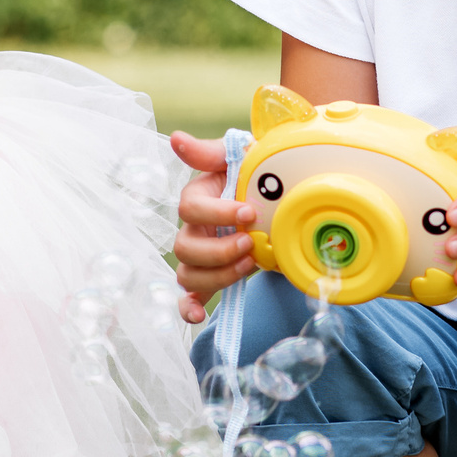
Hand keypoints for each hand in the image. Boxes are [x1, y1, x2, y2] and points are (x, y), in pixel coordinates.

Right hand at [168, 130, 259, 323]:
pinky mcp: (211, 276)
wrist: (279, 198)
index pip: (190, 208)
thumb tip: (177, 139)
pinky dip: (189, 308)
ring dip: (217, 275)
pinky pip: (189, 297)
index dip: (218, 213)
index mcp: (197, 196)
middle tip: (250, 243)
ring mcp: (199, 255)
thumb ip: (211, 152)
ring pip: (188, 275)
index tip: (250, 212)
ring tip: (249, 265)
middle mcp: (193, 227)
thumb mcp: (239, 157)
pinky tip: (198, 317)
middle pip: (184, 248)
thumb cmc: (256, 174)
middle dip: (219, 250)